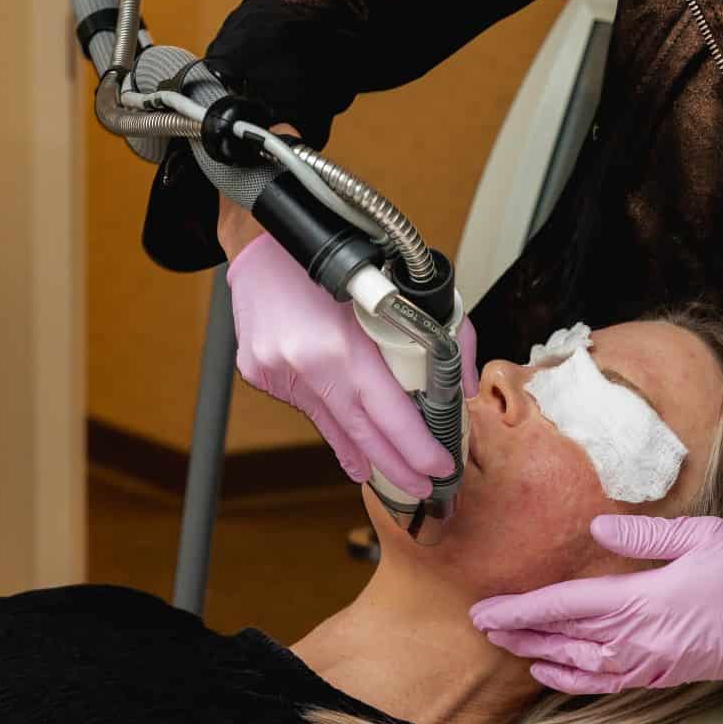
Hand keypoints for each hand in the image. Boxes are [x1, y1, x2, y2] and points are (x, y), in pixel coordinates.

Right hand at [225, 233, 476, 499]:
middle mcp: (304, 367)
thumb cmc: (337, 250)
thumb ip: (445, 335)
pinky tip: (349, 441)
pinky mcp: (260, 372)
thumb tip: (462, 384)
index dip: (416, 449)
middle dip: (395, 466)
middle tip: (422, 487)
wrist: (262, 236)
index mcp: (340, 347)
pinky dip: (333, 417)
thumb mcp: (401, 284)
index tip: (439, 468)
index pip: (388, 416)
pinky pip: (307, 404)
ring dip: (363, 450)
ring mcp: (276, 373)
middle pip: (360, 434)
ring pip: (331, 424)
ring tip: (389, 473)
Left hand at [470, 515, 722, 693]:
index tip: (486, 610)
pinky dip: (577, 680)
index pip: (567, 606)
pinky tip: (559, 674)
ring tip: (510, 648)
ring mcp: (657, 663)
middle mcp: (644, 641)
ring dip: (543, 657)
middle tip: (481, 627)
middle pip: (566, 640)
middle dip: (521, 634)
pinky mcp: (671, 674)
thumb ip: (644, 534)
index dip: (522, 610)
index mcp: (646, 601)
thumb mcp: (703, 534)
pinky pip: (611, 682)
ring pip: (584, 667)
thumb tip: (596, 529)